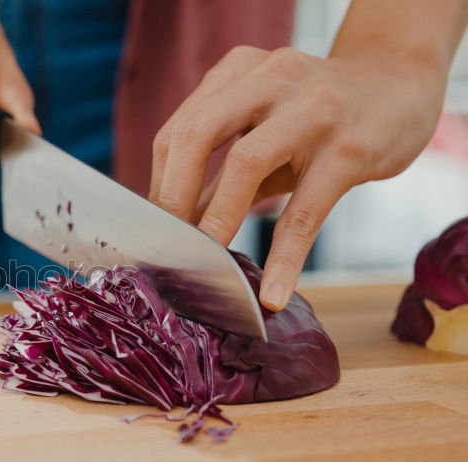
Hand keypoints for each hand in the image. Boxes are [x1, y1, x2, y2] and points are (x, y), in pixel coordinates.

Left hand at [150, 45, 449, 310]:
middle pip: (198, 133)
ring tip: (206, 263)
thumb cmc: (319, 115)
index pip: (181, 128)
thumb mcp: (264, 129)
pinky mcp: (352, 147)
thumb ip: (220, 172)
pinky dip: (286, 256)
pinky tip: (275, 292)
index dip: (161, 183)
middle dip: (173, 195)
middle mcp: (271, 78)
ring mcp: (314, 108)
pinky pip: (308, 209)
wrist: (402, 85)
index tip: (156, 229)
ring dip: (218, 220)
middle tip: (168, 245)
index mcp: (240, 71)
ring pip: (247, 162)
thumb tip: (176, 226)